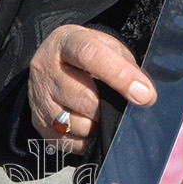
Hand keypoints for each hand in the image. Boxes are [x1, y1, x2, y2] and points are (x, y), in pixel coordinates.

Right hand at [28, 24, 155, 155]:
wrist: (53, 65)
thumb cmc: (88, 57)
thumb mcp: (107, 47)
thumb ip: (125, 65)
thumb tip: (144, 95)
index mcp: (66, 42)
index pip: (90, 55)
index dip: (120, 76)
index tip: (145, 94)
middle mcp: (46, 68)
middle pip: (84, 97)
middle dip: (110, 108)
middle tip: (122, 108)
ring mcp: (38, 97)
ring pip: (75, 124)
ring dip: (98, 126)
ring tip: (103, 115)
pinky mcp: (37, 122)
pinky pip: (67, 142)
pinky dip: (86, 140)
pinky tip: (90, 126)